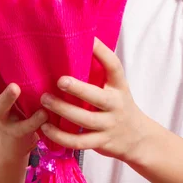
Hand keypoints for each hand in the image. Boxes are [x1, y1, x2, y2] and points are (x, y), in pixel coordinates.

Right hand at [0, 29, 48, 162]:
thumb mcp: (20, 87)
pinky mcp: (17, 132)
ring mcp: (4, 117)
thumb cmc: (21, 108)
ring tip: (14, 87)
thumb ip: (23, 69)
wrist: (15, 146)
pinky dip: (34, 120)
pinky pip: (25, 126)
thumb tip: (37, 37)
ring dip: (6, 97)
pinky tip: (44, 113)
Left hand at [40, 37, 148, 161]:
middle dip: (77, 89)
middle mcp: (115, 105)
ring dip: (62, 110)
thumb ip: (101, 74)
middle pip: (96, 97)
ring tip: (45, 100)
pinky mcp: (100, 142)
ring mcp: (108, 125)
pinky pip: (78, 142)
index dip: (102, 52)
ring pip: (84, 120)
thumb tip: (77, 47)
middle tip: (59, 80)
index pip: (114, 66)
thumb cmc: (119, 106)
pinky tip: (45, 127)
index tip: (89, 40)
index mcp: (119, 86)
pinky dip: (60, 136)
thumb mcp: (116, 88)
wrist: (137, 138)